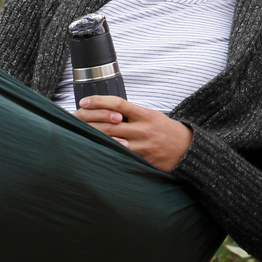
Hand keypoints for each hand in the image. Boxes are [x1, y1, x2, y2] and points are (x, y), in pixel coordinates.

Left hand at [74, 96, 192, 172]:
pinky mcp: (143, 160)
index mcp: (144, 114)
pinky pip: (121, 156)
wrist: (188, 149)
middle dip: (89, 122)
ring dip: (94, 139)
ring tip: (78, 136)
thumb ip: (132, 113)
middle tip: (74, 120)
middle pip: (109, 124)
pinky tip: (95, 152)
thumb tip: (107, 110)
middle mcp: (143, 129)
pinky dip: (107, 153)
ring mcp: (142, 146)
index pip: (117, 103)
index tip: (83, 102)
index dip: (98, 101)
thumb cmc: (166, 131)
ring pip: (112, 142)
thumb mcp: (152, 115)